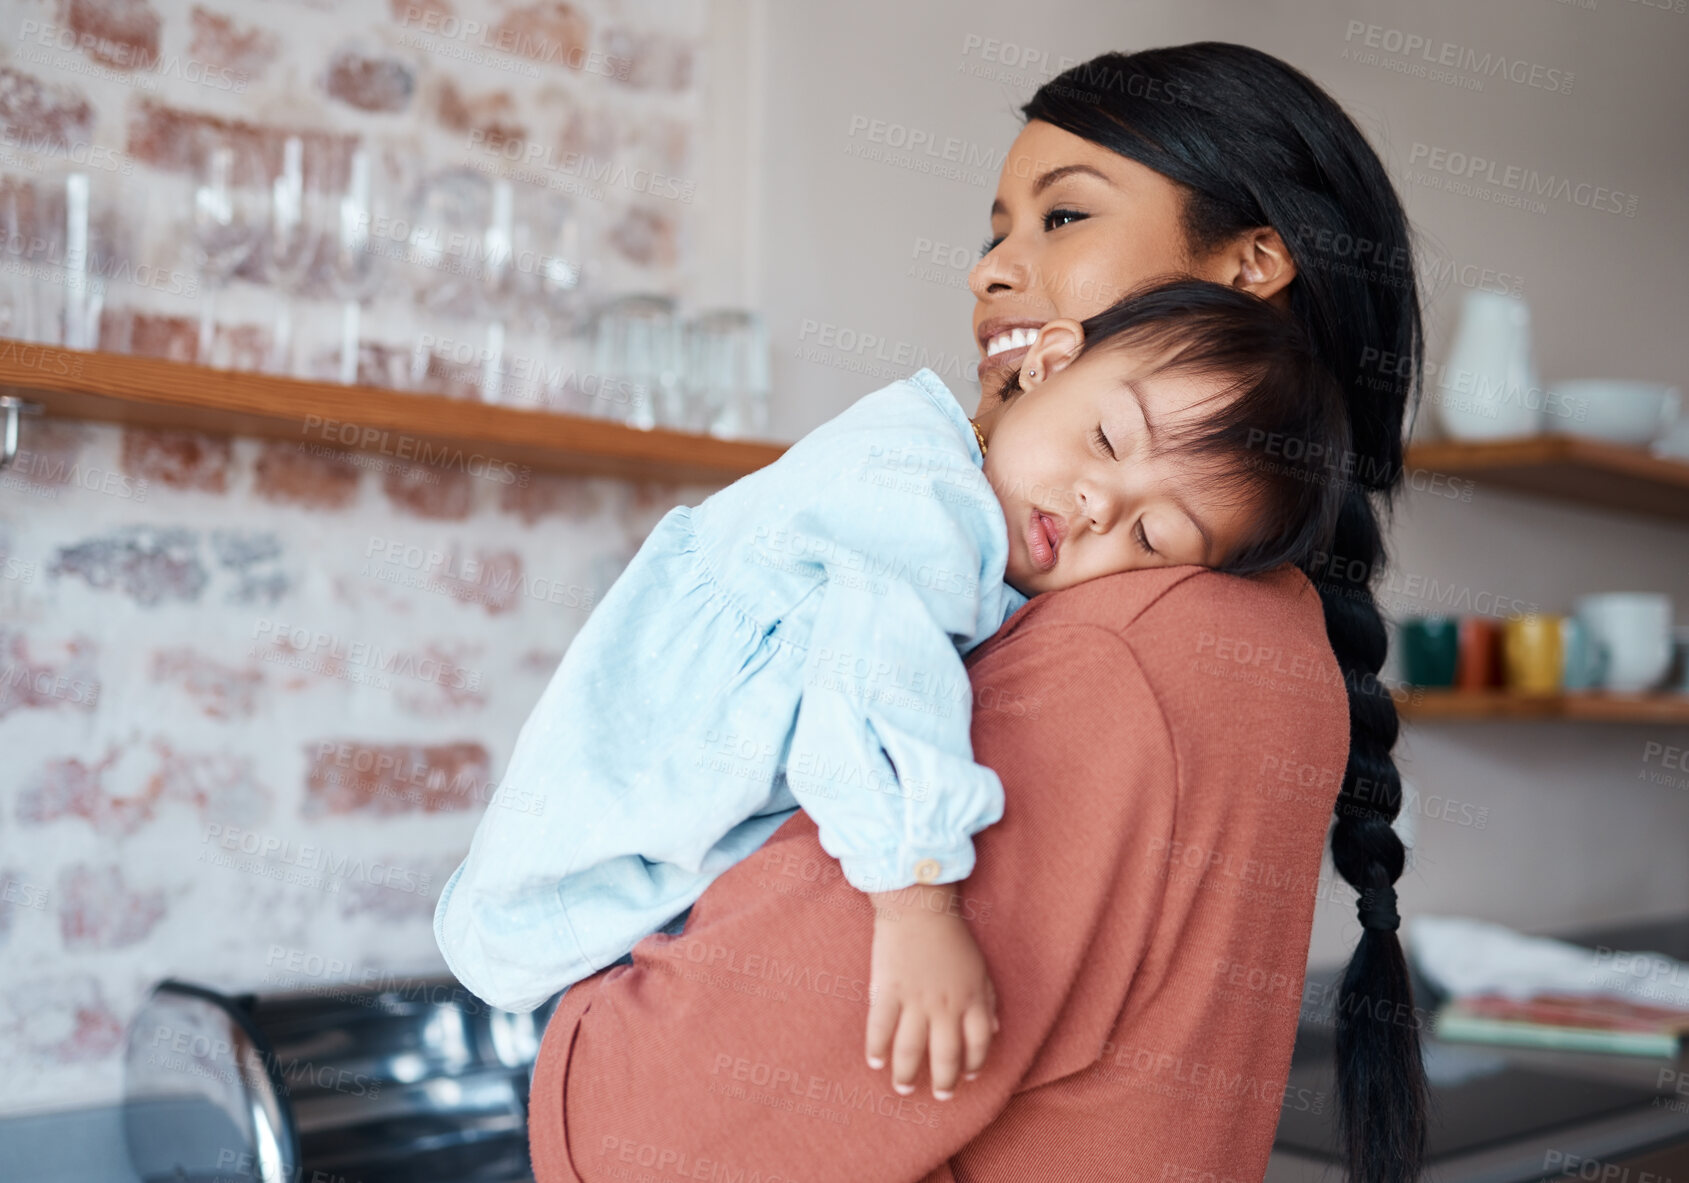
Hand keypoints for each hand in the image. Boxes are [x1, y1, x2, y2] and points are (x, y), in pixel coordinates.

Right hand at [864, 883, 998, 1099]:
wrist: (919, 907)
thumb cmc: (951, 936)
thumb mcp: (980, 968)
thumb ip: (987, 1001)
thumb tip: (992, 1031)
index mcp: (971, 999)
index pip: (978, 1044)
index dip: (974, 1064)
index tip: (967, 1076)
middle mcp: (945, 1006)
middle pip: (945, 1055)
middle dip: (943, 1082)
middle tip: (939, 1095)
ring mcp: (915, 1000)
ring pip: (911, 1050)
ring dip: (907, 1074)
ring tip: (904, 1088)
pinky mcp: (888, 991)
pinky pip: (881, 1028)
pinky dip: (877, 1049)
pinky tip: (875, 1061)